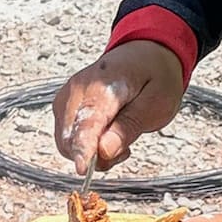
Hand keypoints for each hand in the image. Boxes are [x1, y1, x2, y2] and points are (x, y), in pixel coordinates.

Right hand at [53, 40, 183, 174]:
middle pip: (70, 137)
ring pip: (66, 142)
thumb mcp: (156, 103)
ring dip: (90, 152)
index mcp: (103, 84)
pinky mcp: (64, 105)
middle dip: (94, 155)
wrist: (145, 54)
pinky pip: (67, 137)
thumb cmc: (154, 75)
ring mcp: (67, 97)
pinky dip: (85, 145)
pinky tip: (106, 137)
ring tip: (118, 139)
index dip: (84, 148)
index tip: (83, 168)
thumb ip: (129, 126)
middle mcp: (78, 89)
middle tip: (124, 149)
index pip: (87, 121)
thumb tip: (104, 150)